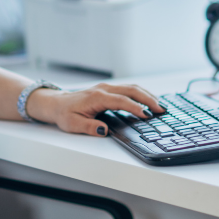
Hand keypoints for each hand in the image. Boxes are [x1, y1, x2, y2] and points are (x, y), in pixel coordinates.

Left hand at [25, 82, 164, 136]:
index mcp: (97, 98)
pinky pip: (127, 89)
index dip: (136, 108)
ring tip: (160, 105)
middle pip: (131, 90)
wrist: (57, 103)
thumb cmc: (65, 114)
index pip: (121, 101)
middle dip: (148, 99)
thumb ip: (89, 127)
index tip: (148, 115)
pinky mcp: (108, 89)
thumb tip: (104, 131)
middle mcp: (104, 90)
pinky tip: (148, 100)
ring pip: (131, 87)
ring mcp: (106, 88)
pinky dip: (140, 93)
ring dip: (147, 95)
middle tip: (161, 110)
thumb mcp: (73, 124)